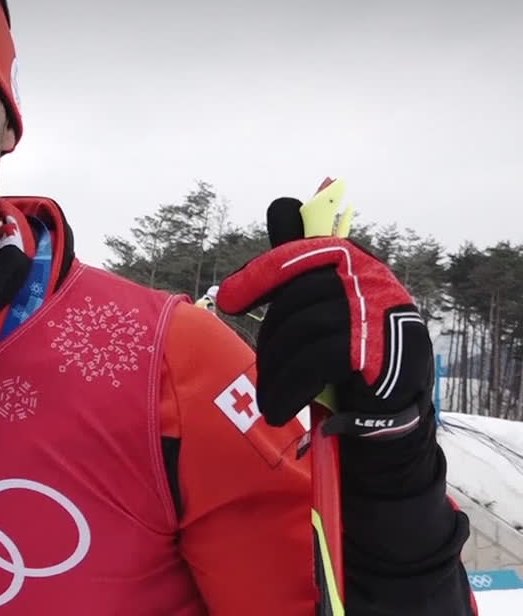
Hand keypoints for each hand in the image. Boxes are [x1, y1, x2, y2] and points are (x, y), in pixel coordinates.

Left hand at [215, 197, 431, 437]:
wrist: (392, 414)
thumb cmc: (347, 352)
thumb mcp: (322, 304)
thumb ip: (300, 260)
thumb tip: (283, 204)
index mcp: (355, 261)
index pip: (300, 251)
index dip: (258, 274)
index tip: (226, 302)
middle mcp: (373, 278)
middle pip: (296, 296)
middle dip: (271, 338)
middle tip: (265, 371)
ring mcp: (382, 312)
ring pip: (303, 328)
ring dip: (276, 370)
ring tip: (268, 399)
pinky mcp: (384, 350)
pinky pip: (318, 360)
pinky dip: (289, 387)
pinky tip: (278, 408)